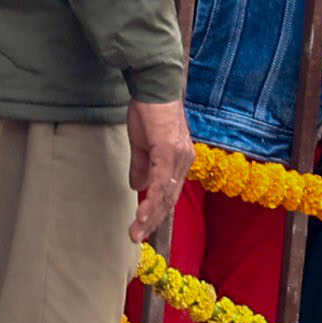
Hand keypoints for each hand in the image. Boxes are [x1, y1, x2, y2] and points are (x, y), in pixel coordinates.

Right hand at [126, 97, 192, 247]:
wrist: (153, 85)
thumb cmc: (148, 110)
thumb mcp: (142, 142)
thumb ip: (141, 165)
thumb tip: (137, 187)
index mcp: (179, 159)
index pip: (168, 191)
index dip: (156, 211)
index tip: (142, 227)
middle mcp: (184, 160)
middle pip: (169, 198)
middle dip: (153, 220)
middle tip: (137, 237)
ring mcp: (178, 156)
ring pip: (165, 194)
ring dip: (150, 216)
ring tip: (137, 232)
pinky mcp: (168, 151)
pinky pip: (161, 182)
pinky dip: (152, 200)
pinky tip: (143, 213)